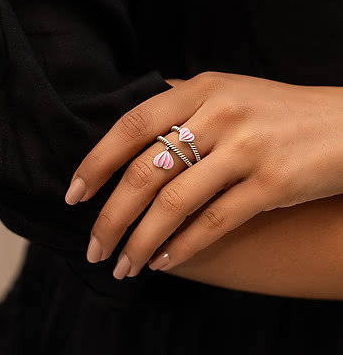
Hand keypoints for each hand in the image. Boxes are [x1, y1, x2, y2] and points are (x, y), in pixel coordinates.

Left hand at [64, 71, 342, 278]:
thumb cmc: (280, 113)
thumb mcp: (230, 93)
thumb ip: (183, 105)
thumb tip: (133, 134)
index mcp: (203, 88)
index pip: (132, 125)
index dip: (96, 162)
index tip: (74, 195)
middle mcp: (221, 114)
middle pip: (146, 172)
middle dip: (111, 216)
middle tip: (94, 248)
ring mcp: (248, 149)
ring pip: (175, 203)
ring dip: (141, 241)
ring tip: (124, 265)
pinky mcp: (273, 184)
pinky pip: (215, 221)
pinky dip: (184, 246)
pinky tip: (164, 262)